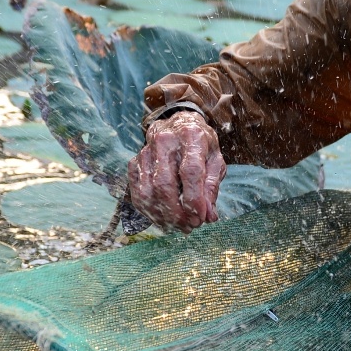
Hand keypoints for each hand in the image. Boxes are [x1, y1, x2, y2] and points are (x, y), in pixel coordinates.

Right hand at [129, 111, 225, 229]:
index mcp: (191, 136)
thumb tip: (209, 216)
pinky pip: (137, 193)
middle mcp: (165, 140)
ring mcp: (146, 151)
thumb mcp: (215, 159)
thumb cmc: (200, 144)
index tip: (200, 218)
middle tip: (190, 227)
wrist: (177, 123)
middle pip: (165, 185)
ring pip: (148, 192)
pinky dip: (149, 211)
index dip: (194, 200)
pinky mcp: (135, 162)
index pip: (190, 172)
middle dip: (177, 213)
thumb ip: (212, 187)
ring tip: (179, 226)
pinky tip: (163, 219)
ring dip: (163, 216)